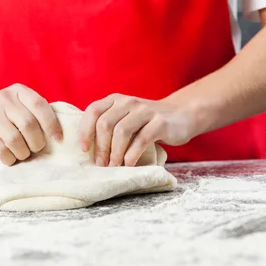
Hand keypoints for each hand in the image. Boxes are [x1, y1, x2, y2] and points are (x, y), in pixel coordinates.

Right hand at [0, 84, 61, 165]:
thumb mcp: (14, 109)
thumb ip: (32, 115)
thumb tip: (58, 136)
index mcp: (18, 91)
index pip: (40, 105)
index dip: (52, 124)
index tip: (58, 139)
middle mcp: (4, 98)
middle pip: (29, 124)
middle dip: (36, 143)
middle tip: (35, 150)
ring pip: (14, 139)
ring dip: (22, 152)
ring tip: (22, 154)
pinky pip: (0, 148)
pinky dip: (8, 158)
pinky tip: (9, 158)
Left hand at [78, 94, 192, 166]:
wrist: (182, 115)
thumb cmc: (148, 122)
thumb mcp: (126, 117)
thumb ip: (109, 124)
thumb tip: (87, 148)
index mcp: (116, 100)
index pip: (93, 111)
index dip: (85, 131)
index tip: (83, 149)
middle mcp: (129, 102)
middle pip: (105, 123)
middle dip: (100, 147)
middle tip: (100, 164)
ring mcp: (145, 111)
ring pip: (121, 131)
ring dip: (115, 153)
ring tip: (114, 166)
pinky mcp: (160, 123)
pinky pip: (141, 139)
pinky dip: (132, 154)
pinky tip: (129, 164)